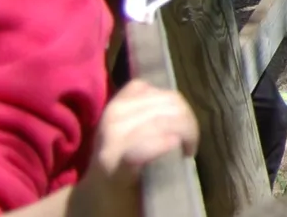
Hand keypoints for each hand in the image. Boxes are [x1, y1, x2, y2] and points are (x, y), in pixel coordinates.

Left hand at [65, 80, 197, 216]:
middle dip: (187, 129)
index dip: (163, 144)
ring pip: (165, 99)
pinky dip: (164, 97)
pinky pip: (148, 86)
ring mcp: (112, 113)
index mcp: (113, 166)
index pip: (136, 148)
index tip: (185, 153)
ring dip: (183, 115)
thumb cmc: (124, 199)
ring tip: (183, 134)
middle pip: (161, 117)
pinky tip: (166, 114)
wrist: (96, 190)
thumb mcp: (142, 199)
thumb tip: (173, 143)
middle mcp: (110, 134)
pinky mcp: (116, 101)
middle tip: (189, 147)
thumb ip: (155, 172)